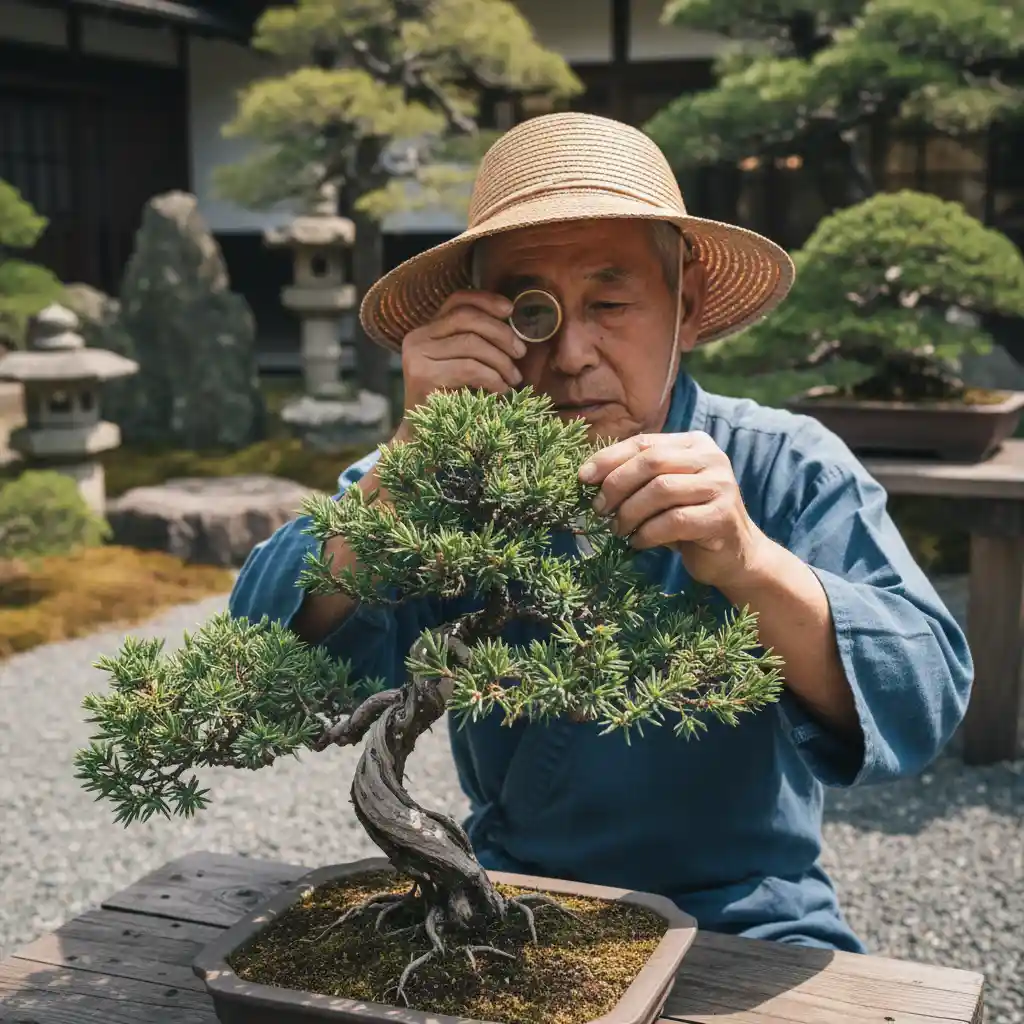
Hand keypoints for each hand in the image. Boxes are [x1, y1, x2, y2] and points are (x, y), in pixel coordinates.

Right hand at [398, 290, 526, 434]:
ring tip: (513, 379)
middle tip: (521, 353)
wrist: (426, 439)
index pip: (457, 301)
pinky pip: (470, 368)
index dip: (486, 300)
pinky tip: (501, 391)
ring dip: (501, 361)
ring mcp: (417, 356)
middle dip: (502, 333)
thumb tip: (511, 318)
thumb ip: (477, 340)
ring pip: (472, 343)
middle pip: (468, 319)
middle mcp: (416, 338)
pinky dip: (493, 379)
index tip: (510, 310)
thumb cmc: (454, 400)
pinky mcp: (423, 376)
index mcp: (426, 330)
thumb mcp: (466, 364)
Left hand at [578, 431, 772, 593]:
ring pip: (661, 490)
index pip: (643, 443)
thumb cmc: (687, 521)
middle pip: (651, 462)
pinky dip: (648, 533)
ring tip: (618, 529)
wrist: (734, 556)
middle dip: (617, 485)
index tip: (582, 478)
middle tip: (598, 509)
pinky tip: (638, 543)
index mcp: (694, 444)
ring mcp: (721, 485)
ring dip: (630, 512)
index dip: (609, 459)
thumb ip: (636, 476)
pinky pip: (674, 521)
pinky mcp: (723, 516)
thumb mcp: (661, 492)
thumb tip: (587, 474)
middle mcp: (711, 458)